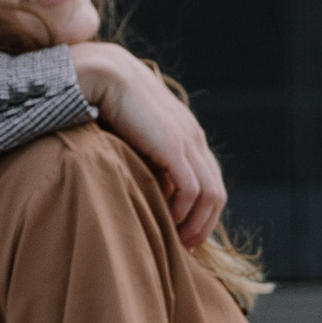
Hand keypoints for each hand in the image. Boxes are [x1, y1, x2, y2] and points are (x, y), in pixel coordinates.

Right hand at [69, 43, 226, 250]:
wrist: (105, 75)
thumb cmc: (109, 103)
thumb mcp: (136, 135)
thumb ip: (147, 157)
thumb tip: (149, 188)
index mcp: (187, 135)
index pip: (209, 181)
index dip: (201, 212)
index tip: (183, 233)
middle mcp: (194, 139)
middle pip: (216, 192)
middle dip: (204, 224)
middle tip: (185, 247)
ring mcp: (187, 142)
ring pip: (210, 195)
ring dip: (196, 224)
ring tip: (177, 241)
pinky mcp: (174, 146)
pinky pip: (191, 189)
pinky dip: (183, 211)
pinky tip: (167, 221)